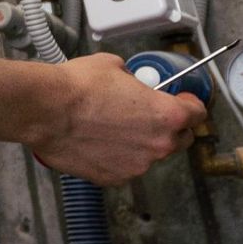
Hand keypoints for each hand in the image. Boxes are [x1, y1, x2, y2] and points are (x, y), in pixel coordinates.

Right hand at [27, 53, 206, 185]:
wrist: (44, 110)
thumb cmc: (77, 86)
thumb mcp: (114, 66)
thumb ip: (134, 80)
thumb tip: (130, 84)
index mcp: (167, 115)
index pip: (198, 114)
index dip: (189, 104)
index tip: (182, 102)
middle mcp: (159, 144)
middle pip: (180, 139)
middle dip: (168, 128)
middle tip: (144, 115)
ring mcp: (137, 165)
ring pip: (149, 154)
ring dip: (138, 143)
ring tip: (110, 128)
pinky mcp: (114, 178)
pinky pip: (124, 166)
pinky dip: (116, 157)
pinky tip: (97, 142)